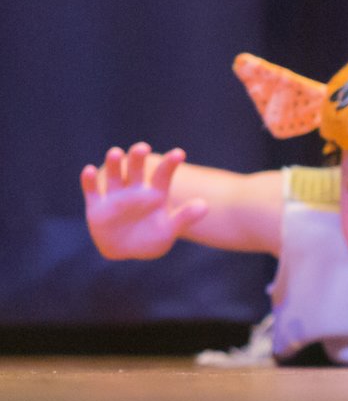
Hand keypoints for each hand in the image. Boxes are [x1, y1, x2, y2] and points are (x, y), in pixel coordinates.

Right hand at [80, 143, 208, 259]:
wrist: (127, 253)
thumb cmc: (151, 239)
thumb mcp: (169, 230)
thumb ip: (185, 217)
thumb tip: (205, 205)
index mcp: (155, 194)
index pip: (163, 175)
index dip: (170, 164)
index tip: (179, 153)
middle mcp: (135, 191)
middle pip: (136, 169)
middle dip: (137, 158)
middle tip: (143, 148)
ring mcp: (115, 197)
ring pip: (114, 176)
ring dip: (114, 164)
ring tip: (116, 153)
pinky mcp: (97, 206)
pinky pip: (92, 191)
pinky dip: (89, 181)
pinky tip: (89, 169)